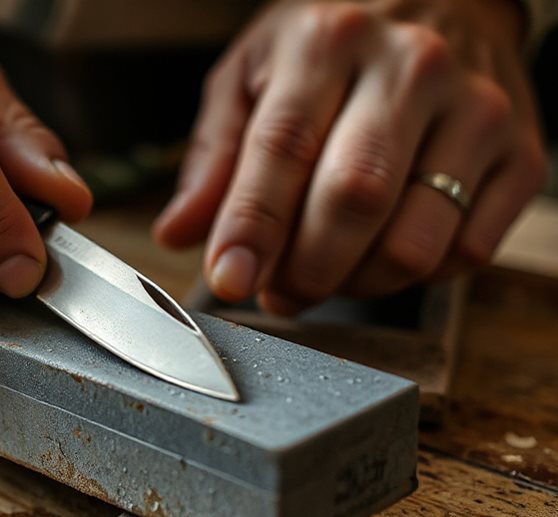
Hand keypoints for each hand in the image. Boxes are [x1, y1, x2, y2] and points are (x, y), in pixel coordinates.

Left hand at [153, 0, 546, 313]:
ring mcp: (477, 109)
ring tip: (325, 272)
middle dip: (305, 268)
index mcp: (328, 42)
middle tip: (277, 289)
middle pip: (355, 198)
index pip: (283, 147)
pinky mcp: (521, 154)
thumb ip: (214, 156)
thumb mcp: (251, 76)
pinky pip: (467, 251)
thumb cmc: (331, 48)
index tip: (231, 277)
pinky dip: (413, 276)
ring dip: (356, 283)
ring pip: (415, 240)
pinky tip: (382, 252)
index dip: (252, 226)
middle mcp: (411, 67)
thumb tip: (180, 233)